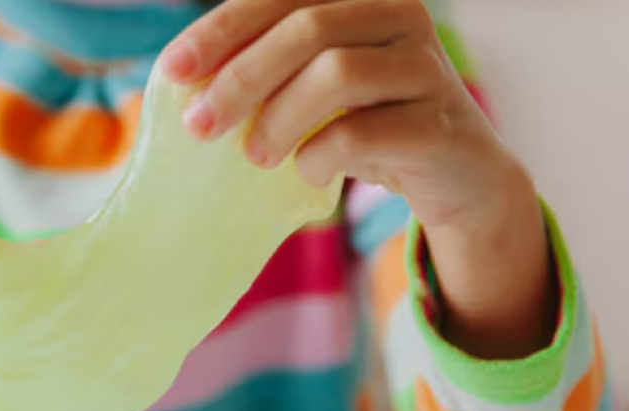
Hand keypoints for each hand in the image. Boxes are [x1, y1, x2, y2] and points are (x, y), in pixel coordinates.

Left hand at [160, 0, 555, 356]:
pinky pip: (364, 131)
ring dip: (279, 119)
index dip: (222, 29)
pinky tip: (306, 172)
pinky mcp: (440, 122)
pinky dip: (319, 155)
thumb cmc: (368, 125)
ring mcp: (427, 66)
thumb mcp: (312, 89)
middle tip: (198, 126)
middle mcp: (400, 17)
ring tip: (257, 157)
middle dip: (241, 77)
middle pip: (308, 28)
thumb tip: (181, 84)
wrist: (455, 176)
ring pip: (338, 73)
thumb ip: (266, 72)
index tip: (172, 71)